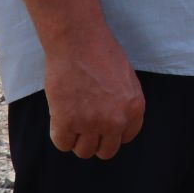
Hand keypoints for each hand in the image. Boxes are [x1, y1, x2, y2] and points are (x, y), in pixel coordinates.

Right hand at [43, 25, 144, 159]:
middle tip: (85, 125)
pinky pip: (62, 144)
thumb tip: (114, 124)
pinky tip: (60, 119)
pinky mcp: (66, 121)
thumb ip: (123, 104)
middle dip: (96, 140)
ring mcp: (91, 123)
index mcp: (134, 108)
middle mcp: (115, 120)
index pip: (125, 138)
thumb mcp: (126, 80)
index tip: (102, 125)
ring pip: (84, 151)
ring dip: (77, 139)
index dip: (112, 132)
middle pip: (106, 151)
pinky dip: (60, 135)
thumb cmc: (100, 53)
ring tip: (72, 119)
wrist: (78, 41)